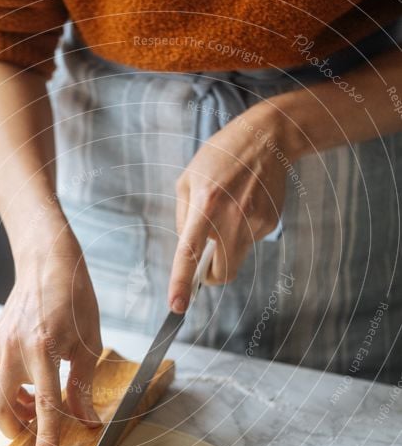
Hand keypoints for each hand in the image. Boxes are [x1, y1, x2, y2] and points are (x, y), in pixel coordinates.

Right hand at [0, 224, 102, 445]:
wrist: (47, 262)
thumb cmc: (74, 298)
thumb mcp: (89, 343)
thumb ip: (83, 386)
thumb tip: (86, 421)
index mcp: (43, 349)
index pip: (44, 405)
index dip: (46, 436)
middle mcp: (14, 349)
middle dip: (16, 431)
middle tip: (37, 437)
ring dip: (13, 412)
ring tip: (39, 410)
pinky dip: (11, 392)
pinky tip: (31, 387)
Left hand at [168, 101, 296, 311]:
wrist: (267, 138)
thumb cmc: (220, 156)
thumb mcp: (187, 180)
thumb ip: (183, 218)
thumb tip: (187, 249)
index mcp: (206, 205)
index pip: (190, 253)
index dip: (181, 283)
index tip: (177, 307)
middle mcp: (232, 218)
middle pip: (221, 273)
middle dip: (210, 275)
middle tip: (205, 260)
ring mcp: (255, 222)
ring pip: (236, 258)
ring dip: (226, 248)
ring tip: (228, 213)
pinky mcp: (270, 223)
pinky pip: (249, 241)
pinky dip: (241, 231)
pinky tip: (244, 205)